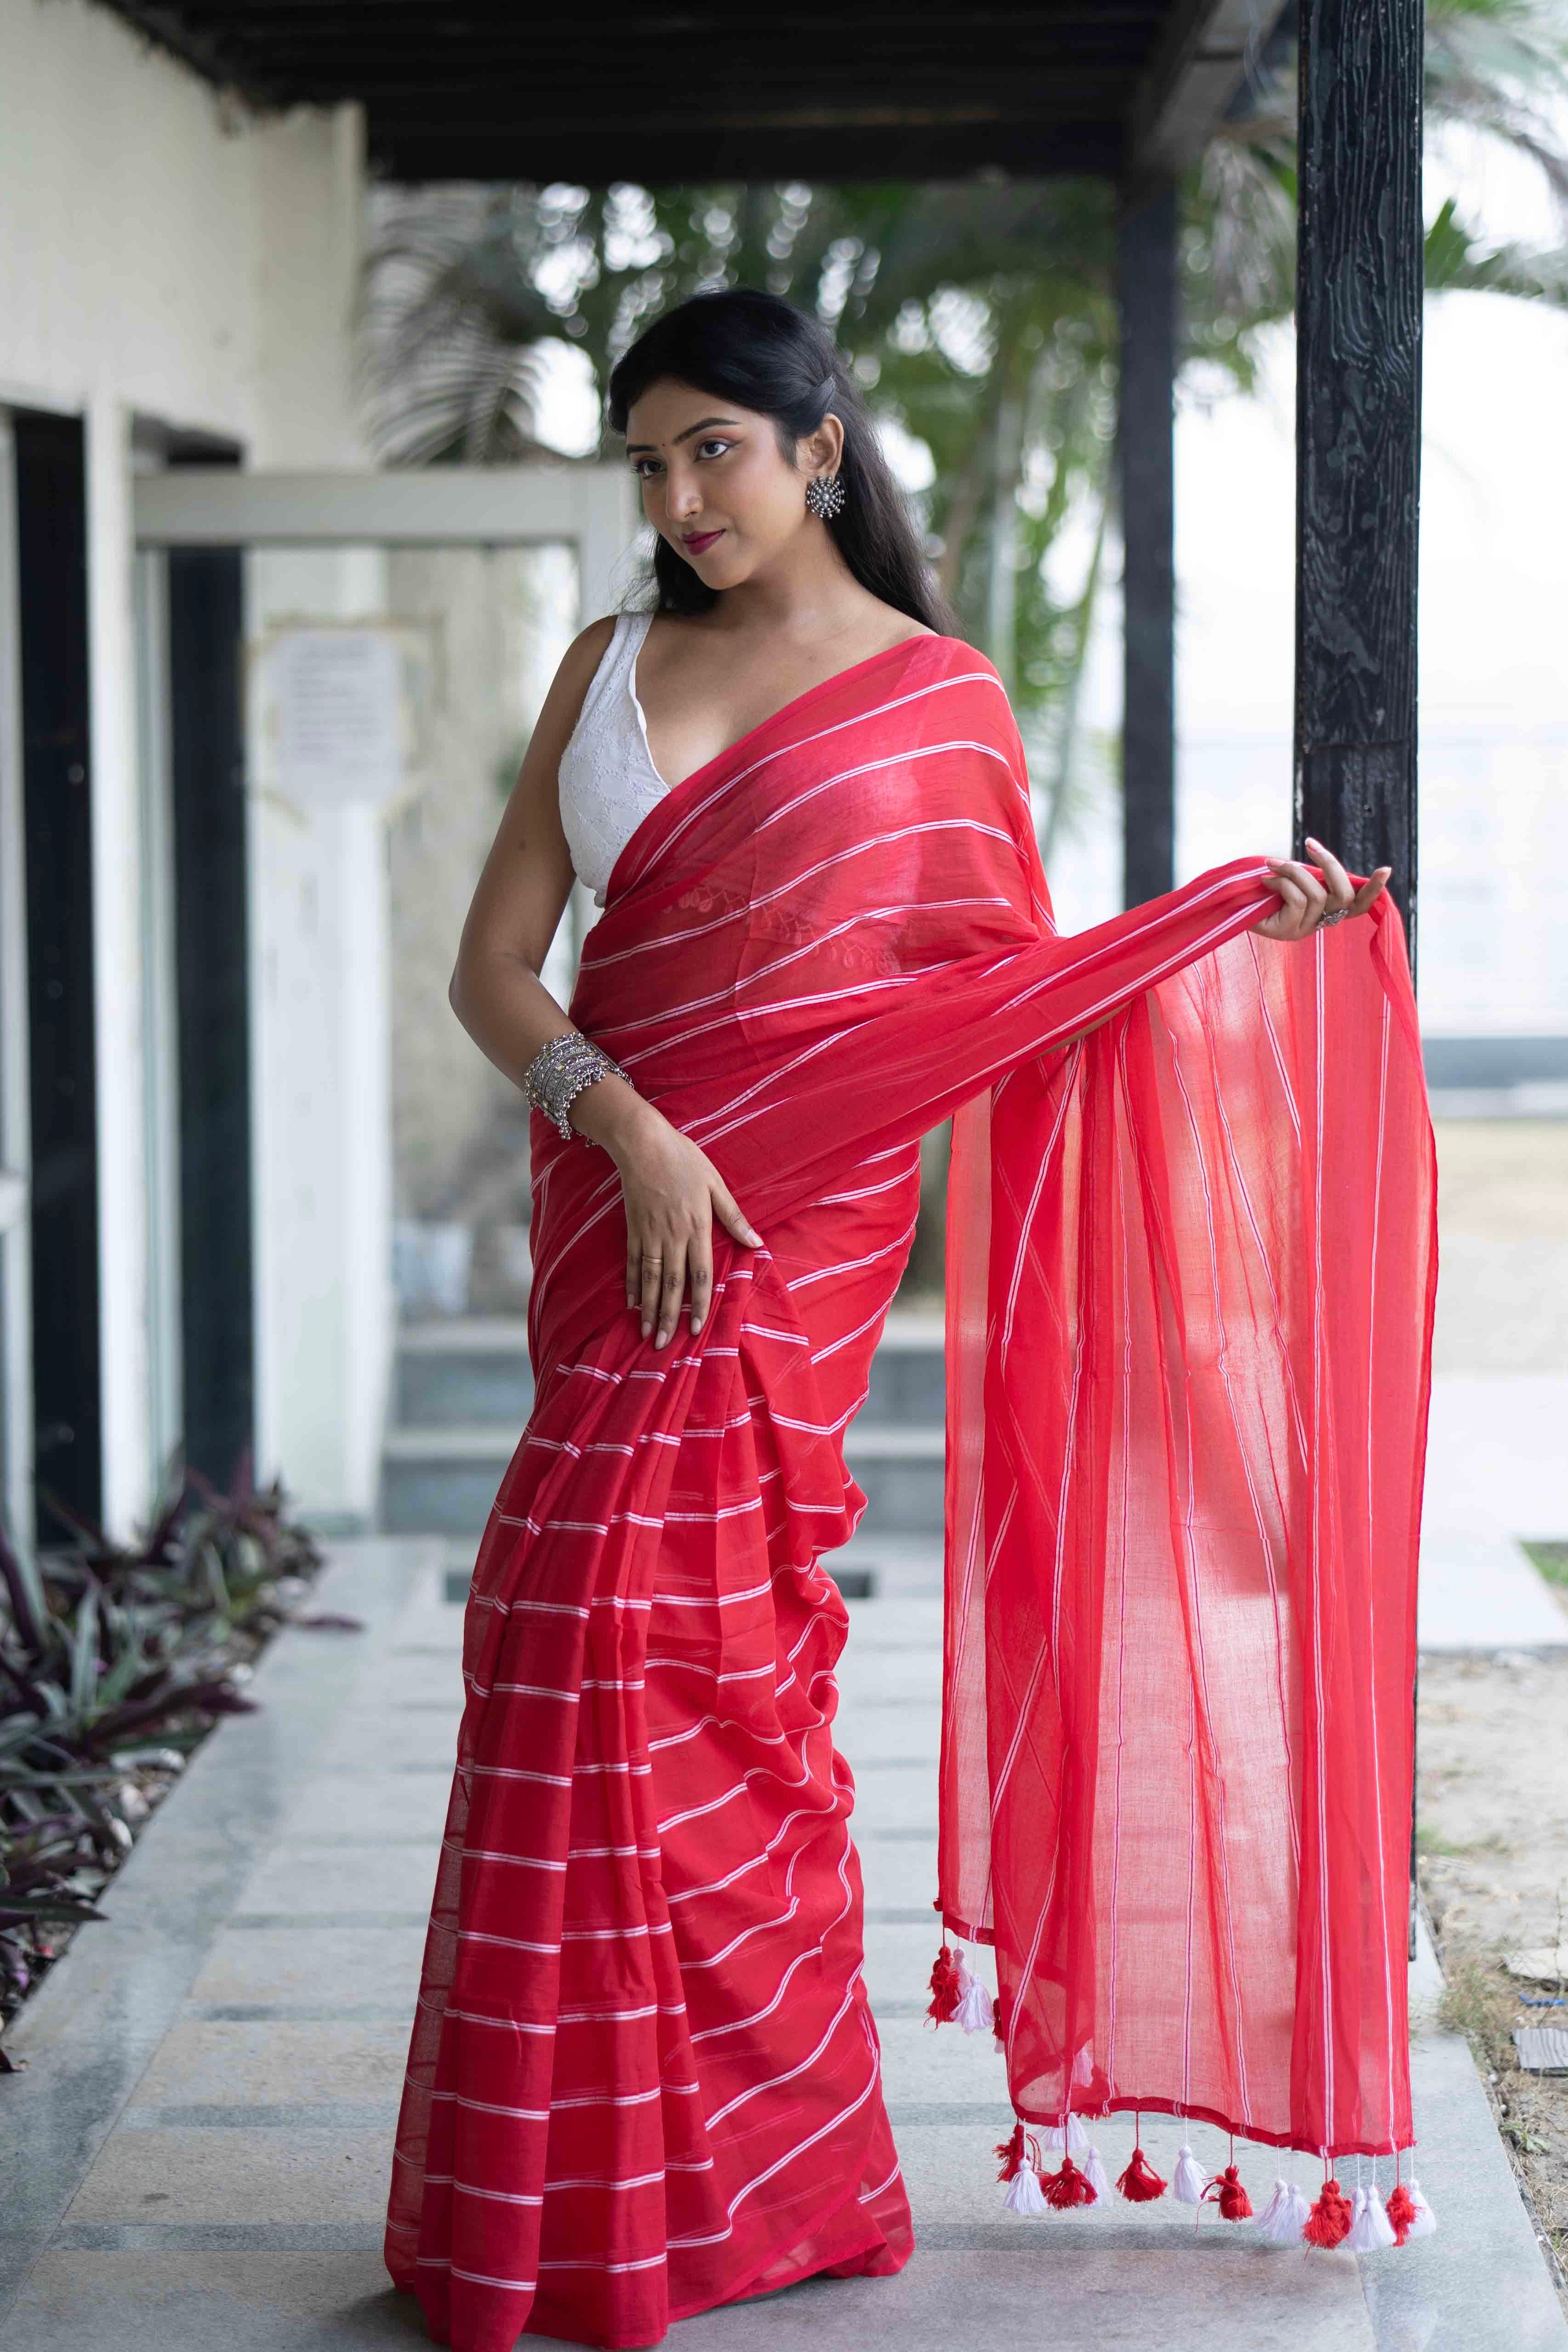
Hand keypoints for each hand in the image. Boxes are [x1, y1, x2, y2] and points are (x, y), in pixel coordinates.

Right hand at [604, 1100, 762, 1347]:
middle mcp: (672, 1236)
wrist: (643, 1143)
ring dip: (649, 1309)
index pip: (700, 1274)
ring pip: (649, 1279)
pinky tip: (631, 1304)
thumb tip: (756, 1243)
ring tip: (647, 1334)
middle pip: (671, 1284)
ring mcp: (650, 1233)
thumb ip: (734, 1217)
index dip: (699, 1304)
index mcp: (697, 1227)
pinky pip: (631, 1262)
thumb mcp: (716, 1184)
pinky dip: (631, 1284)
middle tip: (665, 1345)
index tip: (697, 1329)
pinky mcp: (633, 1228)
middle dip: (669, 1317)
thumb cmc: (684, 1159)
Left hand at [1255, 837, 1391, 941]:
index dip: (1374, 888)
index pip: (1359, 903)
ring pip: (1316, 894)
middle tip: (1309, 844)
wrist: (1231, 910)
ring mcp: (1306, 929)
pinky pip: (1297, 900)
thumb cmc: (1265, 890)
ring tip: (1271, 864)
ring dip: (1293, 871)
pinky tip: (1265, 881)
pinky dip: (1280, 883)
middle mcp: (1322, 922)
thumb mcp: (1293, 878)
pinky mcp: (1289, 932)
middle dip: (1329, 864)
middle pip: (1344, 893)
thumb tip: (1318, 853)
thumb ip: (1310, 872)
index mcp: (1328, 909)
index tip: (1386, 868)